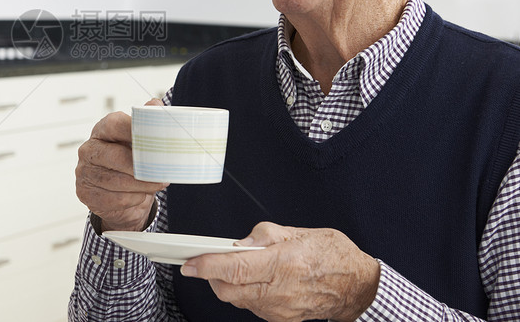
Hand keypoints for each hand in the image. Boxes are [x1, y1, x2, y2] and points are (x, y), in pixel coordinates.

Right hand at [75, 99, 167, 231]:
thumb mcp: (137, 141)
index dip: (134, 131)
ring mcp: (84, 172)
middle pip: (116, 157)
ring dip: (142, 186)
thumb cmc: (129, 162)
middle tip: (162, 173)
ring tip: (156, 185)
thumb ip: (146, 121)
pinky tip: (139, 196)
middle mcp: (89, 149)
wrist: (118, 194)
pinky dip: (132, 199)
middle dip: (142, 167)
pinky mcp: (85, 193)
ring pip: (117, 182)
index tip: (154, 140)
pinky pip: (115, 199)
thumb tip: (156, 104)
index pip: (115, 125)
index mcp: (102, 130)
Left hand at [180, 222, 379, 321]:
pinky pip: (251, 306)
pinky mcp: (281, 318)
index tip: (189, 262)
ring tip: (233, 266)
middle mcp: (280, 290)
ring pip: (237, 300)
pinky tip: (251, 278)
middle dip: (211, 276)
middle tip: (206, 260)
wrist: (358, 286)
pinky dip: (243, 291)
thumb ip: (263, 236)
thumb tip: (238, 243)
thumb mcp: (298, 232)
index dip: (207, 265)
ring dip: (227, 283)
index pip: (234, 268)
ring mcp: (279, 309)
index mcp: (284, 264)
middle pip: (228, 290)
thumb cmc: (332, 255)